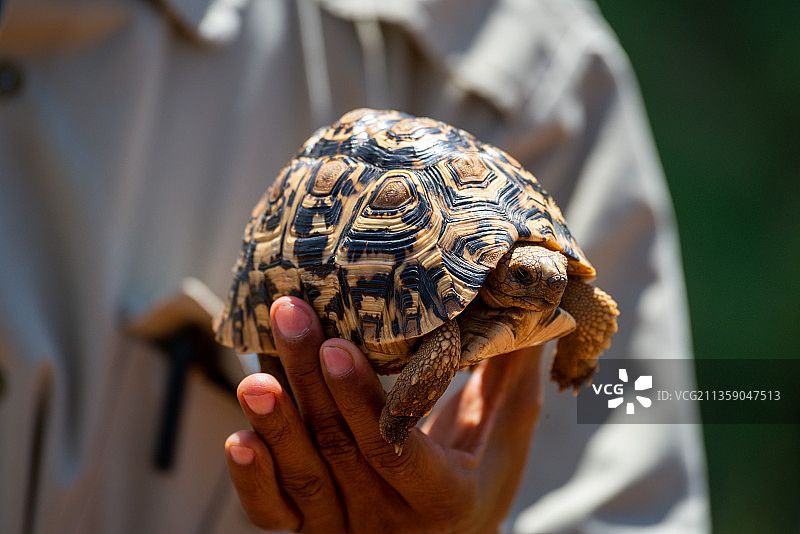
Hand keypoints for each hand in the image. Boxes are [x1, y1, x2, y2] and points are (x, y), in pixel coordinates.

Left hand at [224, 296, 542, 532]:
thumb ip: (510, 378)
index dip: (363, 400)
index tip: (337, 345)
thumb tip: (536, 301)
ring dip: (276, 423)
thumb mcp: (503, 438)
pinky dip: (253, 480)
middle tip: (290, 315)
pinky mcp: (309, 530)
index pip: (395, 448)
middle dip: (310, 381)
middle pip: (342, 447)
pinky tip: (237, 438)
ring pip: (304, 475)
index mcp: (441, 496)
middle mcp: (388, 520)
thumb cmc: (478, 485)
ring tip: (254, 374)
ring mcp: (343, 529)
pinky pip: (273, 512)